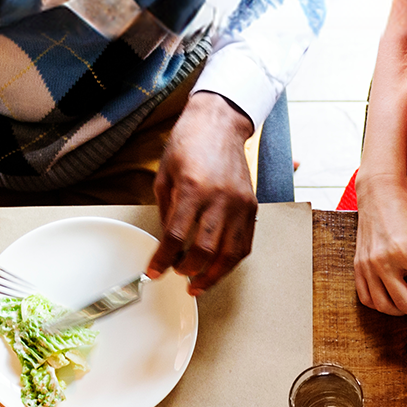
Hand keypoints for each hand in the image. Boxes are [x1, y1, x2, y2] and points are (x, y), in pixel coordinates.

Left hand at [147, 93, 257, 295]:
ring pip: (228, 254)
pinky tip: (219, 268)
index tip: (154, 271)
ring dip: (212, 275)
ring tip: (198, 284)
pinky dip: (231, 262)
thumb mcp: (166, 174)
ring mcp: (239, 204)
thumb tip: (168, 242)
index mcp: (193, 188)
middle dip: (188, 270)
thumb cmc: (190, 143)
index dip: (163, 260)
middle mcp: (219, 198)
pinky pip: (244, 244)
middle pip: (205, 250)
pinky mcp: (251, 206)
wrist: (220, 123)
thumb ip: (167, 211)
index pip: (176, 237)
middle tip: (177, 274)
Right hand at [352, 173, 406, 324]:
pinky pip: (367, 298)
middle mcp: (383, 261)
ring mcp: (367, 266)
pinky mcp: (358, 267)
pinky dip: (381, 306)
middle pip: (406, 304)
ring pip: (384, 307)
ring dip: (402, 313)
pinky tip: (393, 301)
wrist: (378, 194)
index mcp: (404, 251)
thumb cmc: (403, 211)